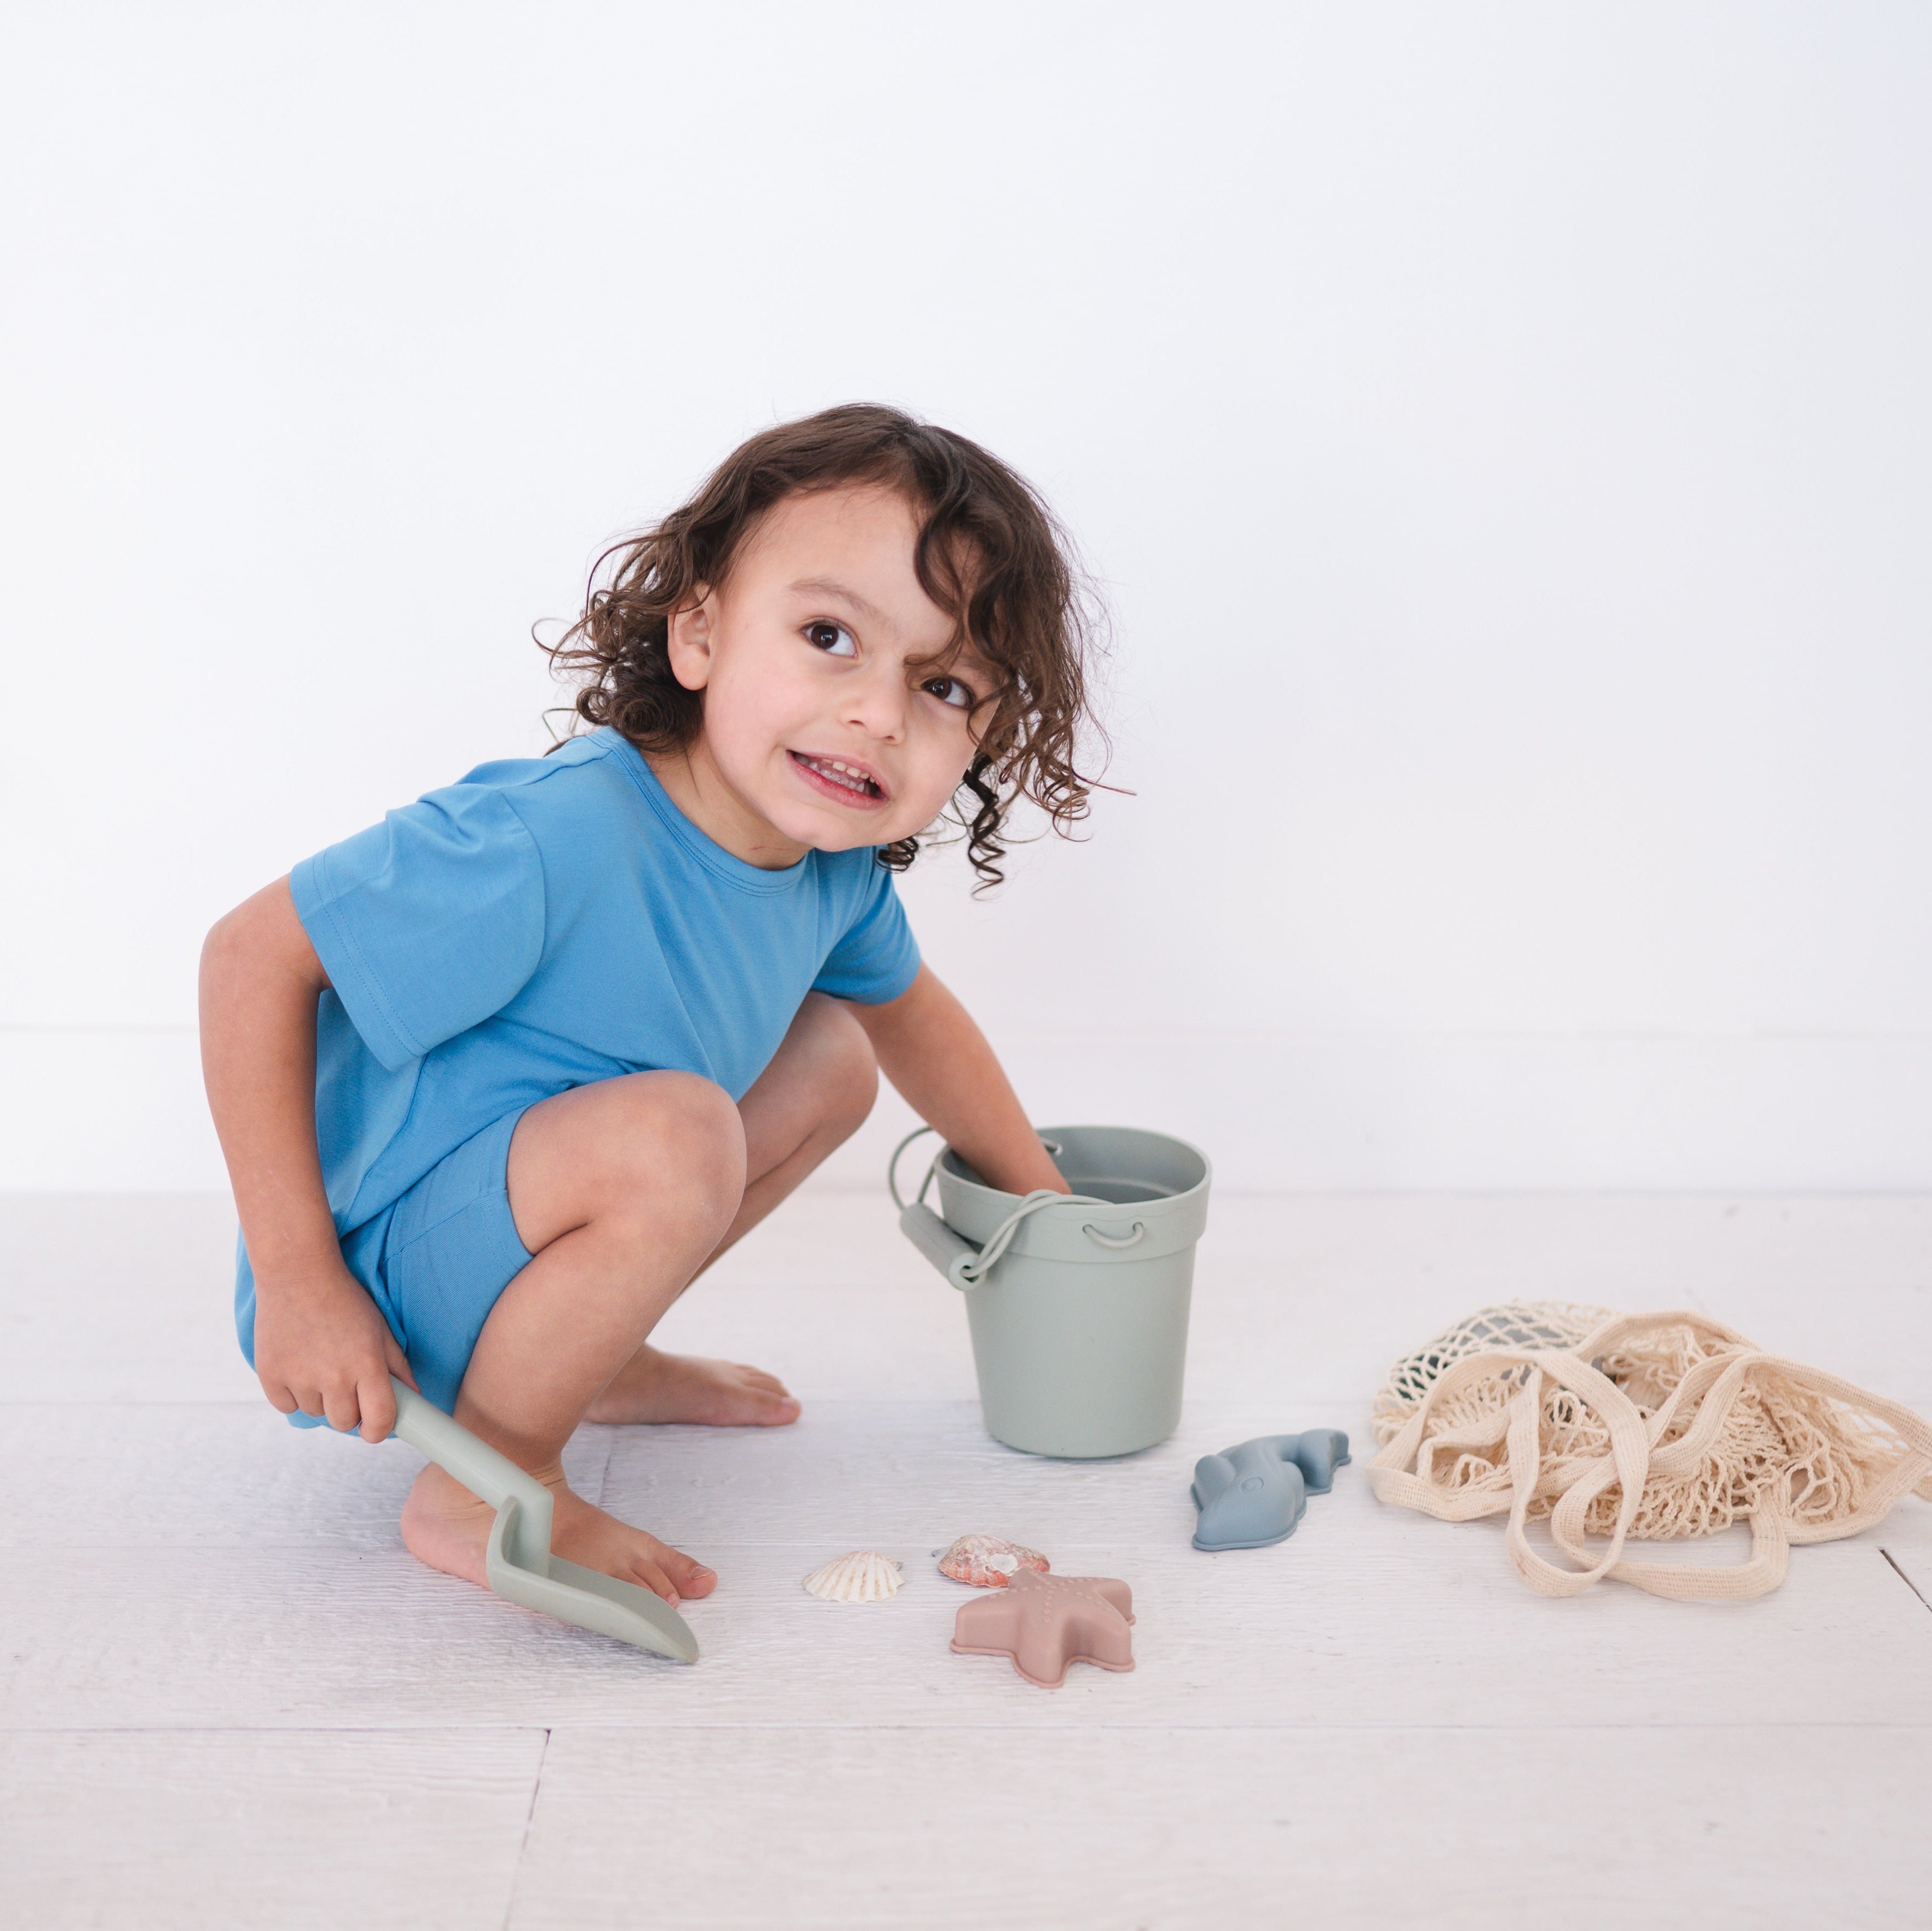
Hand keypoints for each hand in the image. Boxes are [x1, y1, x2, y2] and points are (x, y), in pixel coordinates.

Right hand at [253, 1260, 417, 1442]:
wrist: (297, 1274)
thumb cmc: (345, 1300)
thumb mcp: (380, 1328)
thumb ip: (398, 1366)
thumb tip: (413, 1398)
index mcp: (367, 1365)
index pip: (380, 1420)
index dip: (380, 1430)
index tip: (375, 1427)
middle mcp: (334, 1377)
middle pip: (345, 1422)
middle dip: (350, 1410)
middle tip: (346, 1383)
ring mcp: (299, 1378)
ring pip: (316, 1414)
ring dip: (321, 1399)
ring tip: (320, 1364)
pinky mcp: (271, 1377)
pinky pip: (287, 1406)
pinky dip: (293, 1393)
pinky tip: (298, 1365)